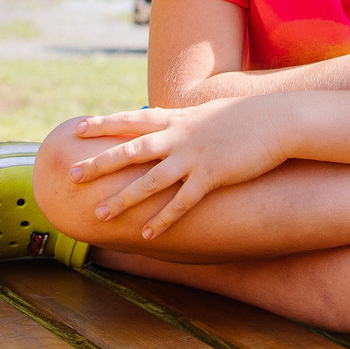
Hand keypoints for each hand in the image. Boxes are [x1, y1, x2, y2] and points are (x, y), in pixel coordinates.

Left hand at [66, 97, 293, 239]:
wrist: (278, 119)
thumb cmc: (245, 117)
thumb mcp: (207, 113)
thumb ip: (182, 121)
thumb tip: (165, 123)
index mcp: (176, 119)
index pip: (131, 120)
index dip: (103, 124)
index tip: (76, 128)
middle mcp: (179, 137)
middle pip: (131, 151)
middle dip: (99, 164)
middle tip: (72, 175)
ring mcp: (194, 157)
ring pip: (150, 180)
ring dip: (123, 199)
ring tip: (99, 215)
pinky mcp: (213, 176)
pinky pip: (182, 202)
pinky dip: (163, 219)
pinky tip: (147, 234)